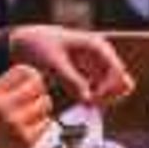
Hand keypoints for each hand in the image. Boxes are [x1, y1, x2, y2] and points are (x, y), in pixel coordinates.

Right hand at [0, 64, 52, 147]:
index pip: (23, 70)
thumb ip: (1, 93)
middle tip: (33, 106)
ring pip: (46, 103)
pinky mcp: (26, 140)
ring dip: (42, 111)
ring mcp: (15, 122)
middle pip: (38, 84)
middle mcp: (1, 105)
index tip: (30, 88)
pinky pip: (46, 124)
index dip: (31, 79)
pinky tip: (27, 135)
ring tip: (29, 122)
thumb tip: (30, 80)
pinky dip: (41, 128)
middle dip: (39, 94)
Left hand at [8, 25, 134, 107]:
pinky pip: (102, 89)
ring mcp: (97, 64)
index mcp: (97, 46)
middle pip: (121, 80)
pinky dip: (96, 98)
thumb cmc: (40, 47)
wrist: (27, 41)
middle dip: (110, 95)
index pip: (117, 71)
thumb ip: (72, 81)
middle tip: (92, 105)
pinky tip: (84, 103)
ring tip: (87, 105)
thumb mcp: (55, 64)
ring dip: (104, 99)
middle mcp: (102, 55)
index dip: (109, 89)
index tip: (93, 100)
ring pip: (114, 87)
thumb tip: (88, 99)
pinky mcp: (89, 74)